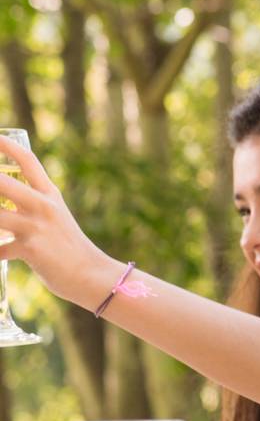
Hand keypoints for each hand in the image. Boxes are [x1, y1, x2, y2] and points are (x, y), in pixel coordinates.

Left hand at [0, 134, 114, 305]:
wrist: (91, 274)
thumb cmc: (68, 247)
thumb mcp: (55, 218)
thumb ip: (31, 207)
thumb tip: (4, 202)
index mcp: (50, 194)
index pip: (27, 160)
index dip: (5, 146)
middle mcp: (43, 206)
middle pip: (3, 183)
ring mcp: (36, 227)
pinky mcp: (30, 249)